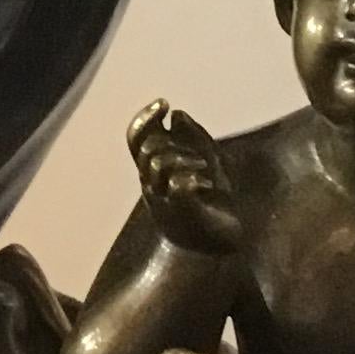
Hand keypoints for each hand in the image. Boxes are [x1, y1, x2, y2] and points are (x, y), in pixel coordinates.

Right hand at [129, 100, 241, 257]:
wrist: (218, 250)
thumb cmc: (212, 207)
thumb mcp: (209, 164)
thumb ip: (195, 138)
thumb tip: (177, 114)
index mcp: (154, 173)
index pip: (136, 138)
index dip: (144, 117)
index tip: (165, 103)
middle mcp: (152, 186)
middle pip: (148, 148)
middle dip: (174, 142)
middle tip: (199, 158)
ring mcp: (163, 201)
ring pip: (159, 162)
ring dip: (187, 160)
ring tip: (206, 175)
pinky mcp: (179, 212)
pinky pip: (178, 185)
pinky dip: (193, 180)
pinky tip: (206, 188)